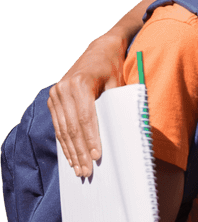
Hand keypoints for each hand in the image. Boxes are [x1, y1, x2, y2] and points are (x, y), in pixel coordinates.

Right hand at [48, 33, 126, 175]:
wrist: (100, 50)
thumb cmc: (114, 68)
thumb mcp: (118, 84)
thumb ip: (116, 105)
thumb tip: (120, 134)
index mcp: (80, 83)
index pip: (85, 118)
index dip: (91, 139)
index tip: (97, 156)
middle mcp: (64, 88)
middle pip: (72, 127)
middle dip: (80, 151)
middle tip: (87, 171)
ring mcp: (56, 94)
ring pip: (63, 129)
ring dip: (71, 151)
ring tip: (79, 170)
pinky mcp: (53, 99)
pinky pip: (59, 126)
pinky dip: (65, 143)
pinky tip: (71, 157)